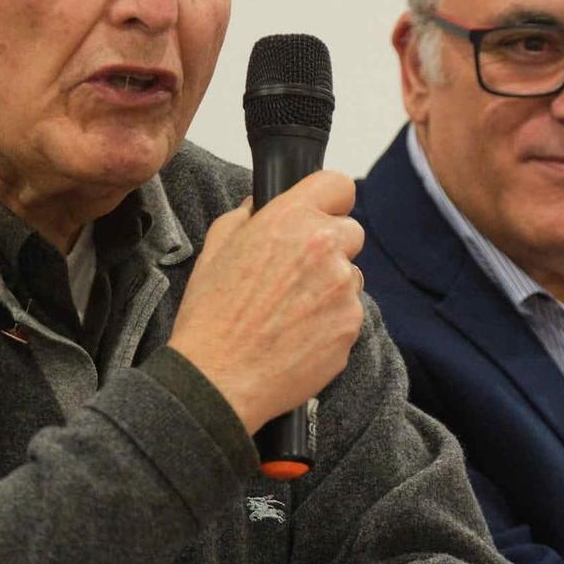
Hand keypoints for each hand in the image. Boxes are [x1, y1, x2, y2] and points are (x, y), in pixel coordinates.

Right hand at [167, 170, 365, 432]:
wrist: (218, 378)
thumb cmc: (211, 315)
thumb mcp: (216, 248)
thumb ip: (247, 216)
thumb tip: (262, 205)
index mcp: (290, 219)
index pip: (338, 185)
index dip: (330, 200)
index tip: (323, 213)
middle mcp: (324, 246)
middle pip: (351, 232)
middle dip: (331, 247)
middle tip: (298, 273)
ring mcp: (343, 287)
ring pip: (351, 276)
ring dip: (331, 287)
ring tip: (291, 311)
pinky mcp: (352, 324)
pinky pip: (350, 313)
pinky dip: (332, 321)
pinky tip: (300, 334)